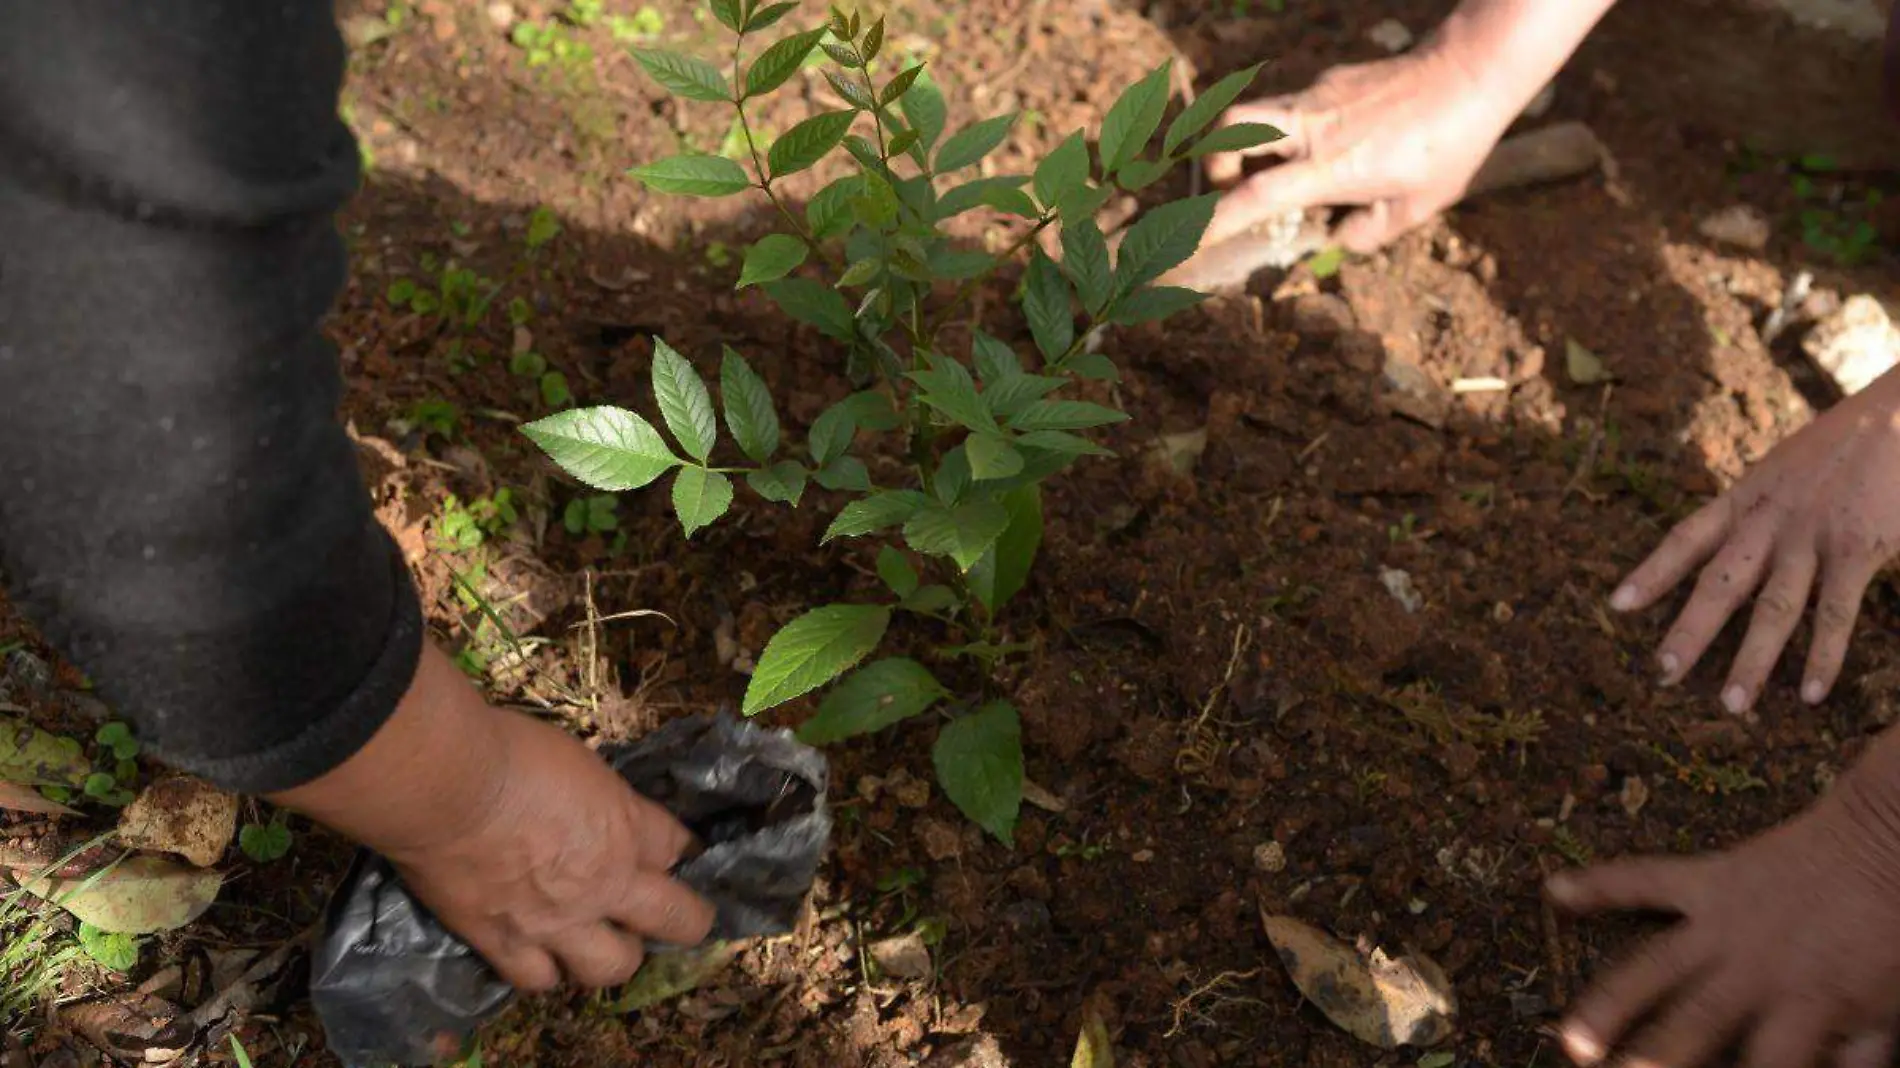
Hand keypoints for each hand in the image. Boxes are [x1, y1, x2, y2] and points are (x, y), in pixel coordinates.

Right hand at [272, 644, 713, 991]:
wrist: (445, 786)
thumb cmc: (508, 752)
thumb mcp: (578, 762)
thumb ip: (598, 800)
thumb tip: (593, 809)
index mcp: (625, 827)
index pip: (678, 847)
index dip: (682, 850)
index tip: (677, 851)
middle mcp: (605, 883)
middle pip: (677, 920)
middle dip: (686, 919)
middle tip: (675, 916)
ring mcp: (557, 923)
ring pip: (612, 968)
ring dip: (612, 956)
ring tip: (598, 944)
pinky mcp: (504, 944)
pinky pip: (538, 979)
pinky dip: (542, 970)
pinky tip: (538, 956)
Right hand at [1201, 44, 1515, 251]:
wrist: (1471, 72)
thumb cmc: (1449, 145)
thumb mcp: (1416, 207)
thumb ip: (1369, 232)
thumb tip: (1335, 239)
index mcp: (1329, 168)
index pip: (1255, 196)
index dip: (1216, 221)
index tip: (1191, 240)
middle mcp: (1312, 129)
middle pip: (1228, 131)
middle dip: (1212, 163)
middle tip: (1229, 188)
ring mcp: (1317, 98)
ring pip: (1252, 112)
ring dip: (1244, 144)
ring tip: (1271, 170)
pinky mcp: (1329, 80)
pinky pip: (1292, 106)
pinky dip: (1289, 130)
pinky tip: (1328, 143)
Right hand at [1546, 730, 1899, 1067]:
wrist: (1891, 837)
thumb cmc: (1896, 926)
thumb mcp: (1894, 1002)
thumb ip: (1860, 1047)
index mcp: (1808, 1005)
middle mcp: (1754, 969)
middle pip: (1696, 1023)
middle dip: (1653, 1056)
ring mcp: (1724, 923)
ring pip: (1656, 967)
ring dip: (1612, 1003)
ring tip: (1573, 1039)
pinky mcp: (1710, 879)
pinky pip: (1646, 879)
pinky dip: (1599, 883)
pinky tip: (1555, 890)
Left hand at [1610, 368, 1899, 714]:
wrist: (1899, 413)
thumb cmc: (1844, 445)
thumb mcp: (1783, 470)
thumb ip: (1759, 510)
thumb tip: (1737, 550)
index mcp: (1746, 498)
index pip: (1685, 538)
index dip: (1651, 574)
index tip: (1616, 607)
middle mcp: (1769, 521)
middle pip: (1719, 584)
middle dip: (1688, 631)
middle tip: (1661, 674)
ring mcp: (1812, 538)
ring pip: (1774, 609)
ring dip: (1752, 660)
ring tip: (1730, 705)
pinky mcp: (1857, 550)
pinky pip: (1836, 613)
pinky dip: (1823, 656)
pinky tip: (1807, 693)